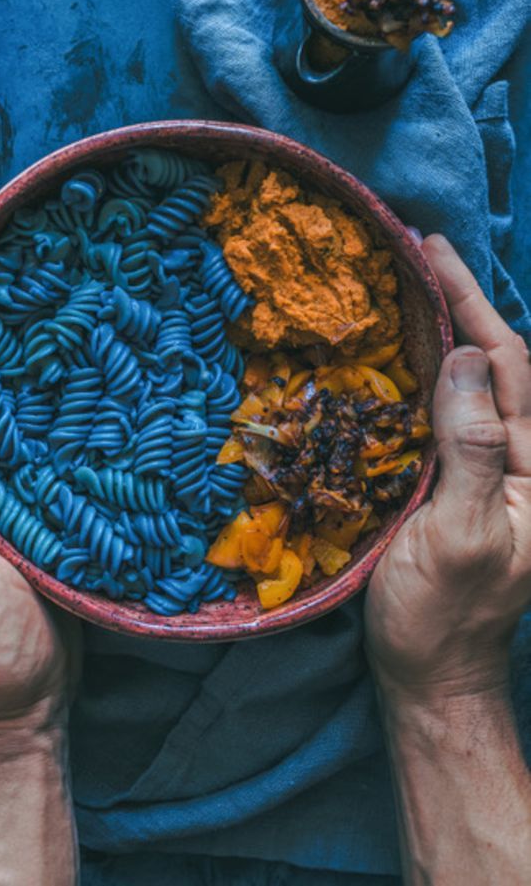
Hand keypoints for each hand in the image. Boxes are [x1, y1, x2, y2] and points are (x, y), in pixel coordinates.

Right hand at [365, 234, 530, 701]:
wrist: (429, 675)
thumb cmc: (441, 616)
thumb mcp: (459, 536)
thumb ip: (472, 449)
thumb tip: (460, 358)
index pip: (512, 367)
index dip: (475, 305)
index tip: (434, 253)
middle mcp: (527, 463)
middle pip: (502, 365)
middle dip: (466, 304)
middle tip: (422, 252)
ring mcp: (497, 471)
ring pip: (479, 384)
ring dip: (451, 331)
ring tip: (417, 286)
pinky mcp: (466, 482)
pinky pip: (454, 412)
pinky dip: (432, 372)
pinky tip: (408, 351)